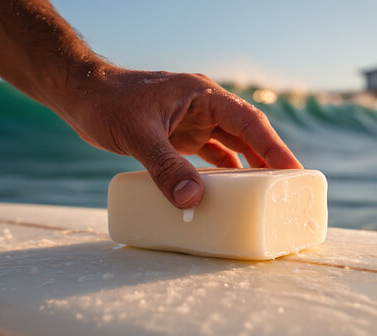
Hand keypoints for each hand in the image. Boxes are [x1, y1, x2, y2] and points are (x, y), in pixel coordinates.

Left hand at [58, 66, 302, 208]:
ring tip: (264, 196)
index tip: (294, 172)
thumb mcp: (138, 134)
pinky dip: (220, 172)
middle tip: (287, 191)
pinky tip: (226, 191)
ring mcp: (192, 121)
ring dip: (246, 168)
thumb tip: (192, 200)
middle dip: (268, 161)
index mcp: (202, 95)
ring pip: (230, 145)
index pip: (249, 121)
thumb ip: (165, 166)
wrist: (81, 95)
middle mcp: (203, 107)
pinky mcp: (180, 135)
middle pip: (247, 134)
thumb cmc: (107, 104)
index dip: (274, 148)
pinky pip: (209, 154)